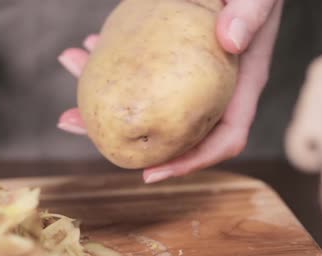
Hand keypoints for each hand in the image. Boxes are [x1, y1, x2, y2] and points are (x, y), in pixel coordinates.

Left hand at [57, 0, 283, 182]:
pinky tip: (87, 46)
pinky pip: (140, 68)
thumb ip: (252, 13)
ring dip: (102, 91)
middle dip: (117, 131)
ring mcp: (189, 73)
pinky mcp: (172, 54)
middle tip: (72, 122)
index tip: (149, 173)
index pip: (221, 138)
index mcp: (240, 84)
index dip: (188, 162)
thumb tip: (231, 40)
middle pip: (168, 128)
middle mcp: (213, 87)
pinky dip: (111, 61)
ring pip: (145, 98)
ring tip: (69, 69)